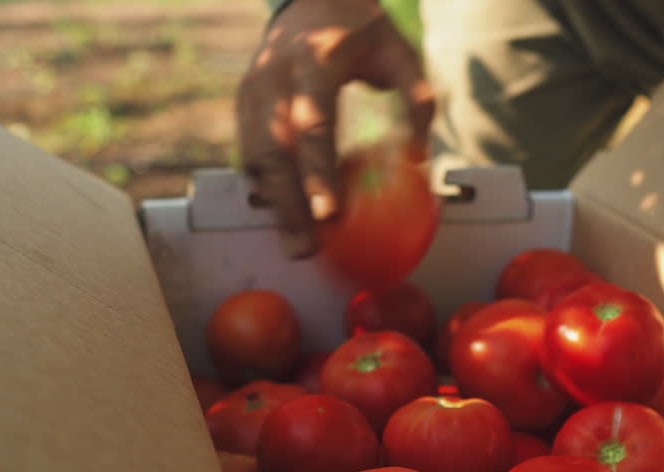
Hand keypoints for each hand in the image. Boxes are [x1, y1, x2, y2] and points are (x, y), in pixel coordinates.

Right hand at [236, 0, 434, 257]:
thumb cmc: (362, 29)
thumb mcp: (399, 51)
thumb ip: (415, 96)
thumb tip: (420, 157)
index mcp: (315, 59)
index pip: (312, 124)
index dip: (317, 173)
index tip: (330, 216)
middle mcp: (275, 75)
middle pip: (275, 150)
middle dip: (288, 205)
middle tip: (306, 249)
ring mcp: (253, 88)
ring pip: (255, 155)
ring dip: (273, 203)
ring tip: (295, 244)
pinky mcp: (243, 100)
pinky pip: (250, 151)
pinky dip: (265, 186)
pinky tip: (284, 218)